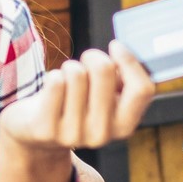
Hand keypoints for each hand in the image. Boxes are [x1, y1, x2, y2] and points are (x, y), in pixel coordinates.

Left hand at [1, 43, 155, 152]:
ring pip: (76, 74)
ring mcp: (73, 135)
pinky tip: (52, 89)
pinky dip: (53, 75)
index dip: (130, 60)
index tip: (115, 46)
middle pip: (104, 71)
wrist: (40, 135)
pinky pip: (55, 82)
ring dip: (70, 68)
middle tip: (85, 60)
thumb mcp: (107, 97)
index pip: (142, 89)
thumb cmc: (80, 104)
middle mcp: (101, 135)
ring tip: (66, 80)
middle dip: (94, 56)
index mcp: (124, 126)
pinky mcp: (46, 129)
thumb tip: (122, 50)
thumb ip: (123, 78)